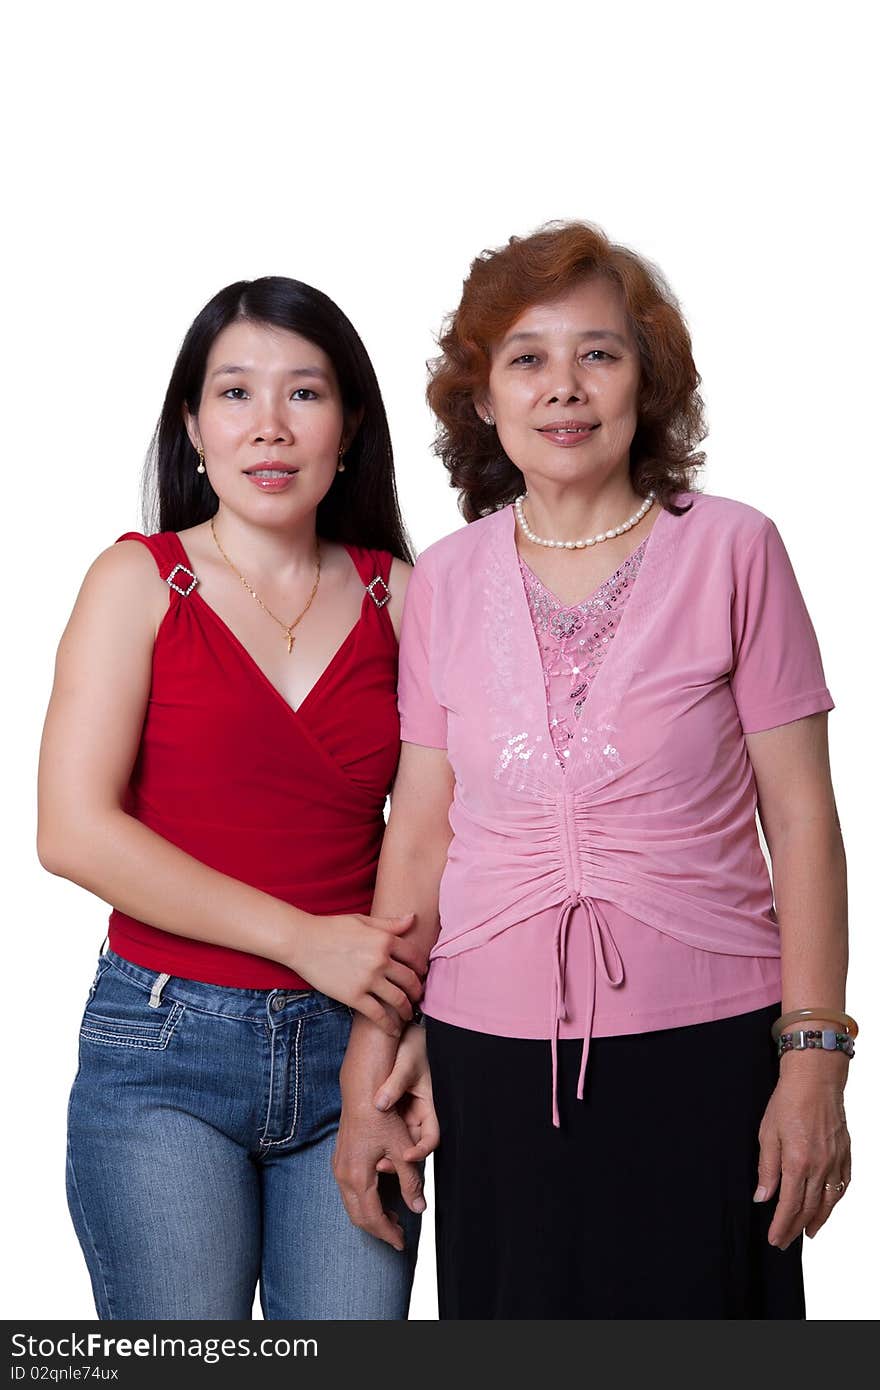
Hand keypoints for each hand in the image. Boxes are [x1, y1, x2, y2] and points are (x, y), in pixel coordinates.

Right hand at [291, 912, 423, 1035]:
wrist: (302, 942)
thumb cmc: (331, 928)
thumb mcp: (362, 920)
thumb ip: (389, 923)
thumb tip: (413, 918)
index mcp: (384, 940)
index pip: (414, 957)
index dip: (422, 968)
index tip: (422, 975)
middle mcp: (380, 960)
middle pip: (410, 980)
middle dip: (417, 991)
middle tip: (418, 996)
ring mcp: (368, 980)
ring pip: (398, 1000)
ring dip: (407, 1010)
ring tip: (408, 1014)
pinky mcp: (354, 997)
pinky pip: (378, 1015)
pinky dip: (389, 1025)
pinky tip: (393, 1030)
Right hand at [333, 1095, 426, 1250]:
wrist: (361, 1091)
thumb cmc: (382, 1117)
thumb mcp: (402, 1150)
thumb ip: (410, 1182)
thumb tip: (419, 1208)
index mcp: (358, 1176)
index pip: (373, 1218)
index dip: (388, 1233)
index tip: (402, 1243)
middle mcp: (343, 1175)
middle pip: (359, 1217)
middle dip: (378, 1230)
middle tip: (398, 1236)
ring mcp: (338, 1167)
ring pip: (351, 1206)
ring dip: (370, 1216)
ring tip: (392, 1220)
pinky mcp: (339, 1160)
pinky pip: (348, 1192)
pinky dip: (363, 1203)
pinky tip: (378, 1198)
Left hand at [373, 1022, 439, 1164]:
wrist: (402, 1031)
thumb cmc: (412, 1044)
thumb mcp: (406, 1062)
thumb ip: (395, 1083)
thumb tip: (380, 1104)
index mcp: (429, 1104)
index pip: (432, 1137)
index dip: (421, 1151)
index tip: (406, 1156)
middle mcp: (418, 1112)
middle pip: (413, 1144)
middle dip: (399, 1159)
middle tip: (380, 1165)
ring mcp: (404, 1111)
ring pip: (398, 1139)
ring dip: (387, 1150)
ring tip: (371, 1158)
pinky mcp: (390, 1106)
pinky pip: (386, 1126)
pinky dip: (378, 1135)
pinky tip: (365, 1137)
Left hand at [754, 1058, 850, 1247]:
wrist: (815, 1079)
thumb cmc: (788, 1101)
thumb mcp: (767, 1133)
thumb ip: (767, 1169)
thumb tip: (763, 1197)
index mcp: (797, 1162)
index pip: (789, 1205)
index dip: (781, 1225)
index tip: (774, 1238)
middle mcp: (820, 1166)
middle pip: (808, 1208)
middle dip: (795, 1228)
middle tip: (785, 1241)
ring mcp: (835, 1161)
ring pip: (828, 1201)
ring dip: (817, 1220)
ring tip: (807, 1233)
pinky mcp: (845, 1154)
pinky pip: (842, 1185)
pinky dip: (834, 1201)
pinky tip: (827, 1207)